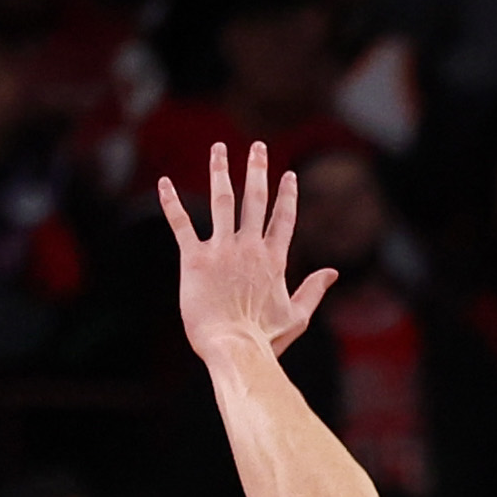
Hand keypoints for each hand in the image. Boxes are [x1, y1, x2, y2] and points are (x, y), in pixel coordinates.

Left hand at [159, 139, 346, 363]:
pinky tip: (164, 182)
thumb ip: (314, 290)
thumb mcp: (298, 316)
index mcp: (274, 261)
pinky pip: (181, 223)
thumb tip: (333, 272)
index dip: (287, 195)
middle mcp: (249, 248)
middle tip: (257, 147)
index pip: (284, 219)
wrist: (235, 349)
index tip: (288, 174)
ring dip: (220, 171)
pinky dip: (172, 202)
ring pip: (222, 200)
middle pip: (255, 200)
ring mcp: (222, 250)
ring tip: (219, 149)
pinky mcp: (195, 258)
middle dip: (257, 170)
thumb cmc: (266, 339)